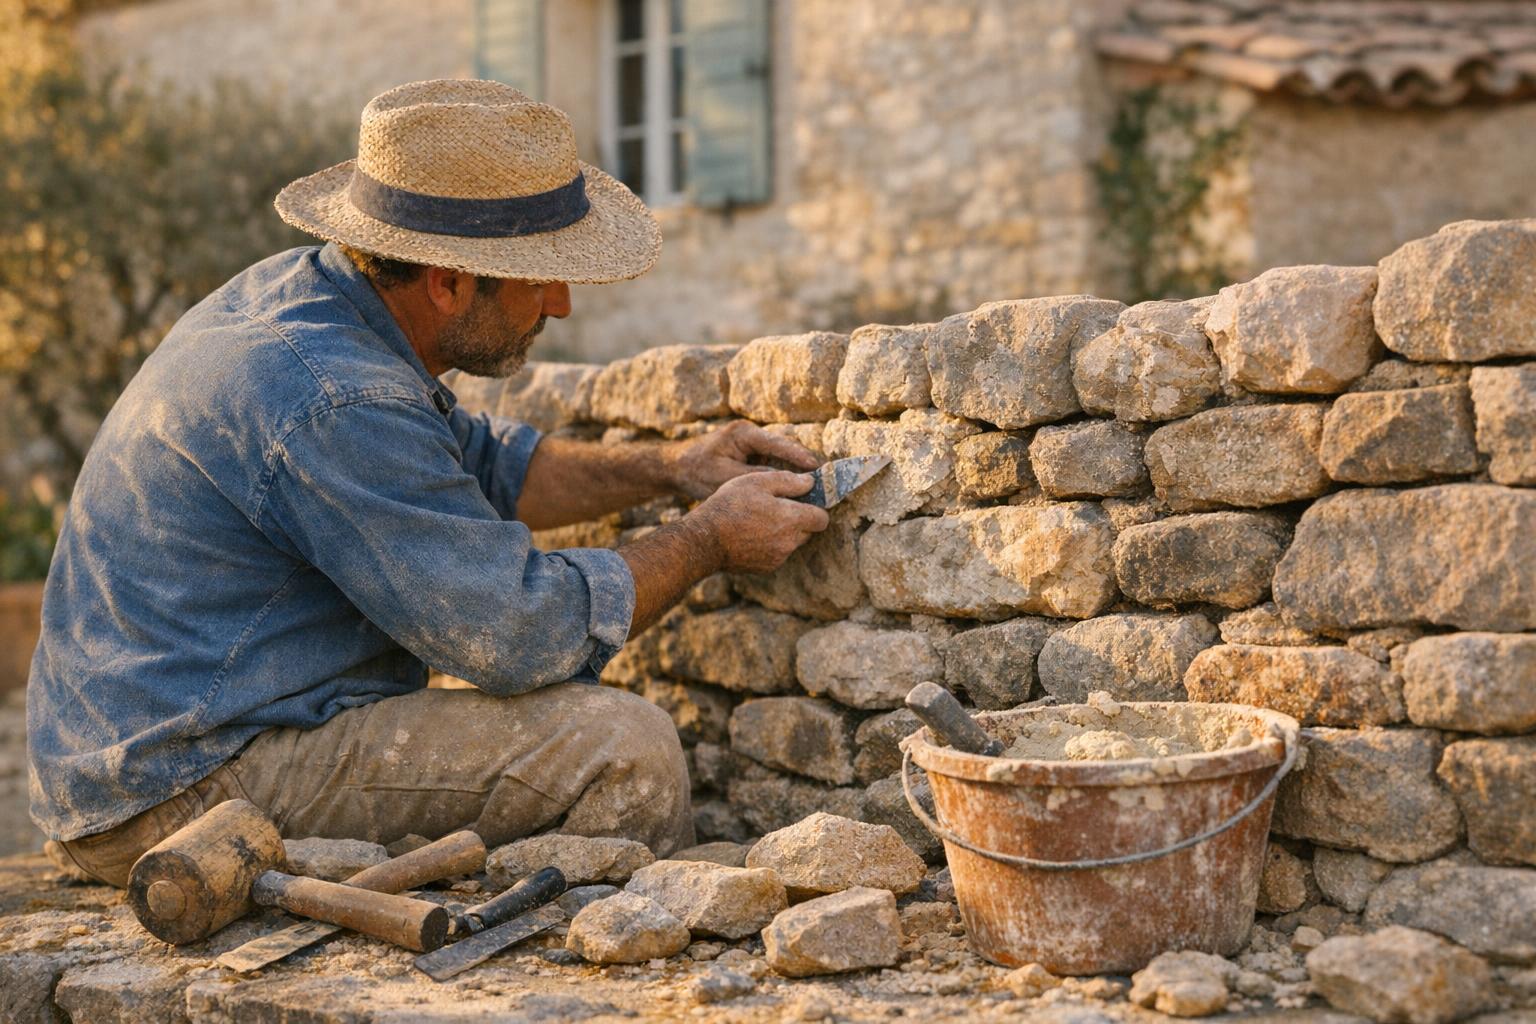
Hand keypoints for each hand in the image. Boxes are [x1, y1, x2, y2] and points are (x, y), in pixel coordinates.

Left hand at [666, 421, 820, 500]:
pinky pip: (771, 464)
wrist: (675, 469)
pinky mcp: (749, 455)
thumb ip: (755, 477)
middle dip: (802, 464)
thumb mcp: (725, 477)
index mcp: (744, 433)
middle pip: (783, 448)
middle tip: (823, 478)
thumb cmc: (696, 471)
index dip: (799, 456)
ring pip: (779, 457)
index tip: (816, 467)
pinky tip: (795, 491)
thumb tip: (787, 482)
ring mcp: (751, 445)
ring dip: (794, 472)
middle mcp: (750, 435)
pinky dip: (782, 476)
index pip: (778, 442)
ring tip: (815, 487)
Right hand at [690, 470, 829, 573]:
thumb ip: (788, 480)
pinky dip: (772, 544)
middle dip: (801, 519)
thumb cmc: (730, 506)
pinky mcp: (767, 567)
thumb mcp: (757, 481)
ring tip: (762, 520)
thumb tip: (810, 482)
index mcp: (791, 519)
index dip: (816, 507)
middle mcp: (790, 542)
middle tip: (779, 507)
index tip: (804, 500)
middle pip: (809, 531)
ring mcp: (779, 557)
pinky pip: (779, 553)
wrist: (705, 540)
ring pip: (793, 542)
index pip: (822, 518)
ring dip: (786, 532)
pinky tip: (753, 534)